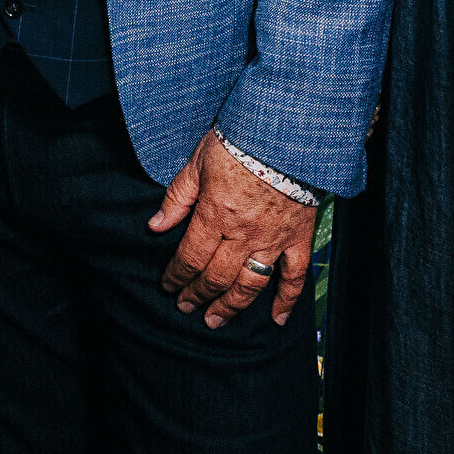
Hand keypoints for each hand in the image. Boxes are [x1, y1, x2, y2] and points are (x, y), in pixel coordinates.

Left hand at [148, 132, 318, 328]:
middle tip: (186, 307)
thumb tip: (155, 225)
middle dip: (198, 294)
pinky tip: (276, 319)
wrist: (288, 133)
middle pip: (216, 276)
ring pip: (249, 284)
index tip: (168, 286)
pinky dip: (286, 301)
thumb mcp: (199, 162)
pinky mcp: (298, 238)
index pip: (190, 257)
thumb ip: (178, 197)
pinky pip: (294, 276)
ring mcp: (272, 239)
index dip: (177, 275)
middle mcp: (243, 234)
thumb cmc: (240, 141)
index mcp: (215, 214)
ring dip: (230, 306)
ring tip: (215, 320)